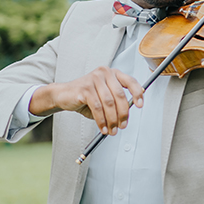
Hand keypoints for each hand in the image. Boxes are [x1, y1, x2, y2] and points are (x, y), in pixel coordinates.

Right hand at [29, 68, 144, 135]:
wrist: (63, 95)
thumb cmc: (86, 97)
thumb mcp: (104, 97)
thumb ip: (116, 103)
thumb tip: (126, 116)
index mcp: (112, 73)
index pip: (130, 81)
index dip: (137, 93)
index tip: (140, 106)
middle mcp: (104, 73)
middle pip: (120, 96)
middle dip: (123, 114)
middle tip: (122, 126)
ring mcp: (94, 79)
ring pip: (109, 104)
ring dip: (112, 120)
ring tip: (112, 130)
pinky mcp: (85, 89)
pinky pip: (97, 108)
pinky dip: (101, 121)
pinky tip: (103, 128)